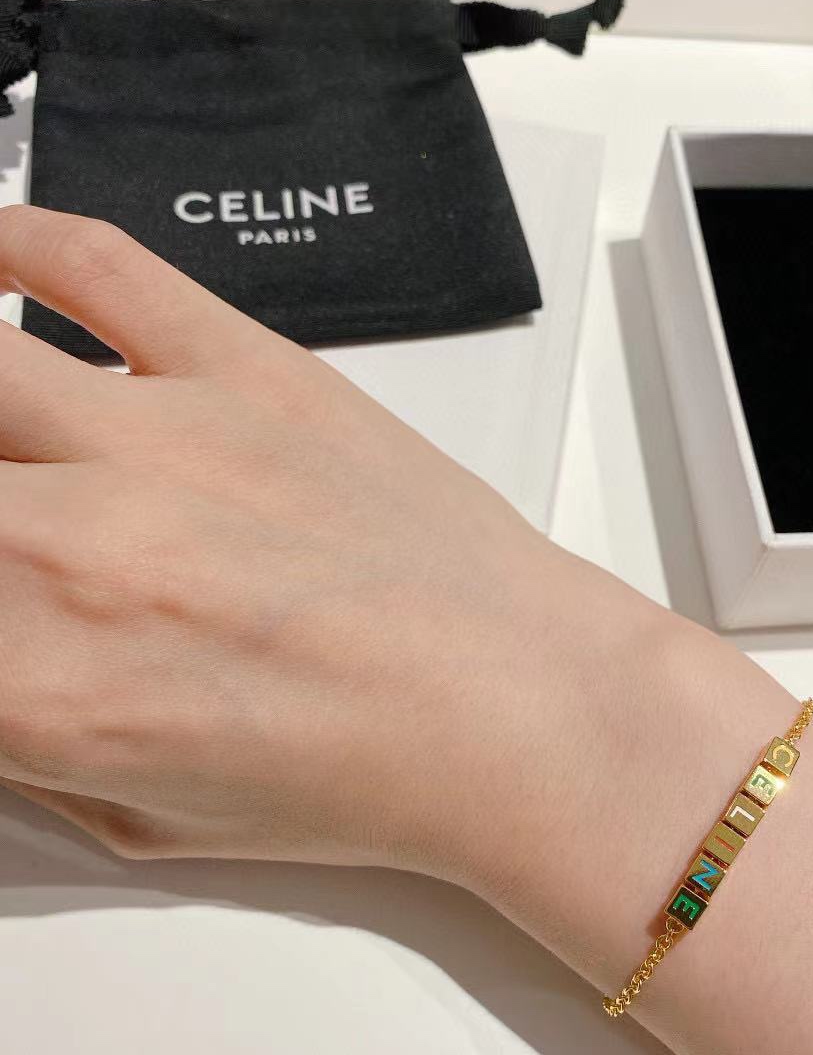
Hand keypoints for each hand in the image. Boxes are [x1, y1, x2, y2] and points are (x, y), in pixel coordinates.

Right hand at [0, 204, 666, 884]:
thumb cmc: (367, 774)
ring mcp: (167, 439)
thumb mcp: (151, 817)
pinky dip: (16, 243)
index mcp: (40, 689)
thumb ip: (27, 738)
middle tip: (11, 528)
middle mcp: (77, 549)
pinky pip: (96, 264)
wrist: (513, 702)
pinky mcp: (254, 371)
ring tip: (4, 432)